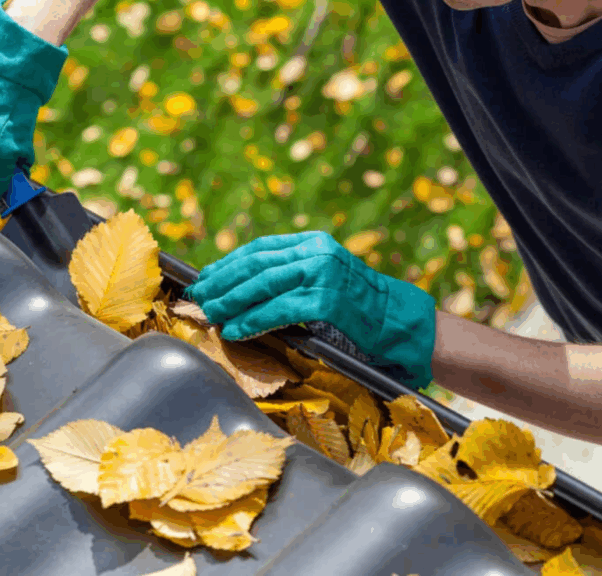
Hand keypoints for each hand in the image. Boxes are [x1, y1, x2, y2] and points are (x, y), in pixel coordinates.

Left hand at [183, 231, 437, 389]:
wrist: (401, 322)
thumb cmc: (360, 307)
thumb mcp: (325, 278)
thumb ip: (292, 275)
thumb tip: (243, 287)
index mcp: (314, 242)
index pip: (260, 248)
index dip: (228, 263)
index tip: (206, 277)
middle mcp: (317, 252)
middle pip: (256, 264)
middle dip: (222, 282)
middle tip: (199, 297)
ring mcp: (323, 274)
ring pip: (263, 285)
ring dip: (231, 301)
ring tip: (211, 314)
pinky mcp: (327, 301)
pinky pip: (279, 310)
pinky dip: (253, 320)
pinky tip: (237, 330)